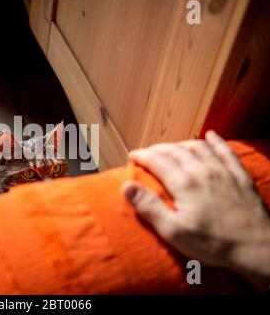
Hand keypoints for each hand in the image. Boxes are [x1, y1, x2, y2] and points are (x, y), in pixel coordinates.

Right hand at [122, 131, 269, 290]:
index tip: (132, 155)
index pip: (157, 161)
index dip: (142, 156)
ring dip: (180, 144)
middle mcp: (202, 171)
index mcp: (184, 183)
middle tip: (146, 153)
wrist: (257, 249)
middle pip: (175, 151)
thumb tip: (127, 186)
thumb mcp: (173, 231)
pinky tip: (211, 135)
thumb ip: (149, 206)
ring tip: (170, 147)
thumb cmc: (213, 243)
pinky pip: (226, 151)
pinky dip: (216, 141)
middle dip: (157, 149)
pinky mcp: (239, 176)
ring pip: (198, 147)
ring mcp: (223, 171)